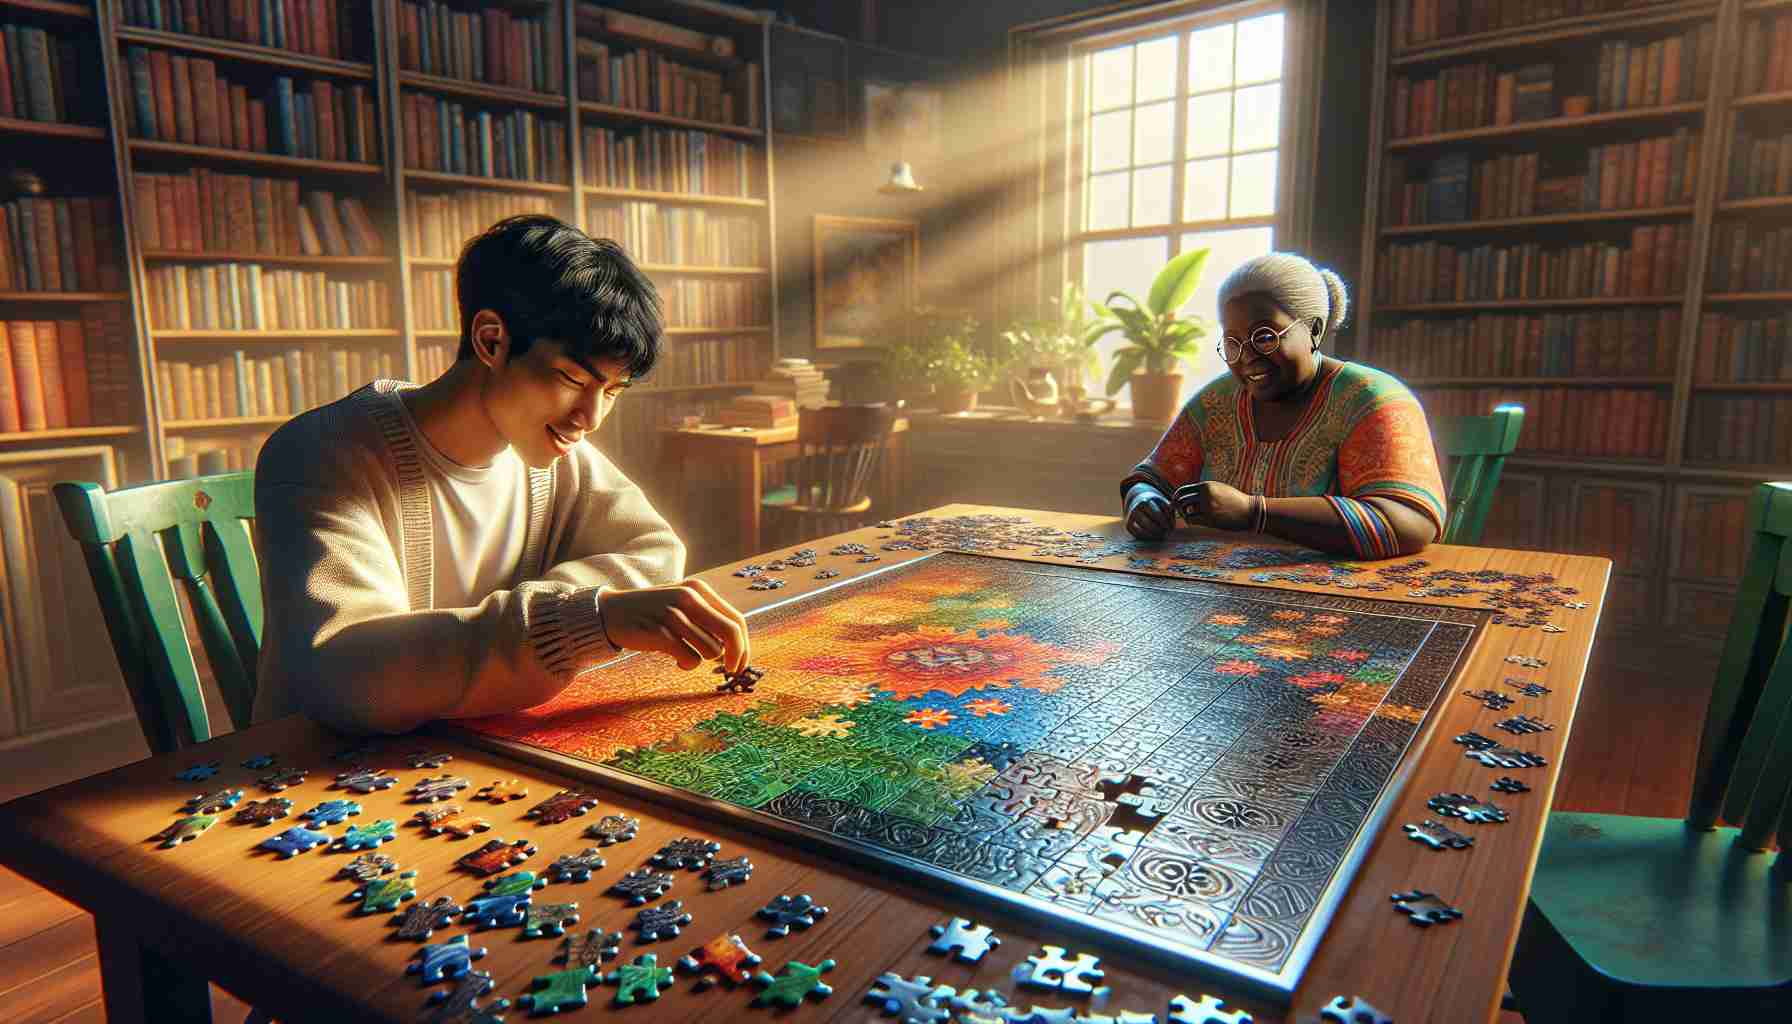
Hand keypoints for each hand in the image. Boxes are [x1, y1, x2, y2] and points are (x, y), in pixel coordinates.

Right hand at [598, 578, 749, 672]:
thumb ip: (707, 618)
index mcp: (698, 589)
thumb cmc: (652, 612)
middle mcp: (689, 598)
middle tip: (732, 671)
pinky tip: (675, 658)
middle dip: (737, 657)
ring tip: (683, 653)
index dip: (744, 645)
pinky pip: (690, 658)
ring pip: (711, 650)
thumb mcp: (682, 604)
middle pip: (731, 634)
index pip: (736, 619)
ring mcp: (674, 614)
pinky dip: (686, 664)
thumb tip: (736, 647)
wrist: (609, 612)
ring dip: (701, 658)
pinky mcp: (660, 633)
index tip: (741, 663)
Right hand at [1124, 483, 1173, 539]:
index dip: (1165, 523)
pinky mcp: (1128, 524)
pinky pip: (1137, 534)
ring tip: (1162, 536)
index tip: (1171, 527)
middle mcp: (1136, 509)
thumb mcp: (1162, 502)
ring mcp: (1131, 517)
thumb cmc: (1155, 503)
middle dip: (1160, 531)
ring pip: (1143, 530)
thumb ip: (1169, 508)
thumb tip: (1173, 511)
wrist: (1138, 500)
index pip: (1157, 514)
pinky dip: (1147, 537)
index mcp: (1146, 501)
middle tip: (1167, 534)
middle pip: (1149, 524)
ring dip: (1154, 535)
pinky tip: (1154, 537)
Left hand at [1172, 481, 1254, 530]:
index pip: (1183, 490)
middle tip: (1181, 511)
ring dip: (1184, 514)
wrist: (1250, 511)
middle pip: (1181, 500)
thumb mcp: (1219, 489)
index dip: (1177, 497)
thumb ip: (1204, 490)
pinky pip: (1191, 520)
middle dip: (1178, 507)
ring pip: (1185, 510)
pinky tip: (1194, 521)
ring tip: (1188, 516)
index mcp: (1207, 485)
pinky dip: (1190, 520)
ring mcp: (1207, 507)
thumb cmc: (1234, 500)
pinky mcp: (1210, 519)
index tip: (1176, 502)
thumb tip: (1186, 496)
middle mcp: (1205, 494)